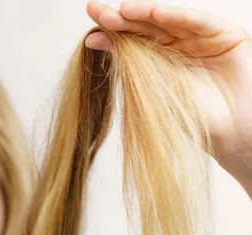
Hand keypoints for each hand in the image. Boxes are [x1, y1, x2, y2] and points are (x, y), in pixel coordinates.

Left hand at [85, 1, 251, 195]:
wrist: (230, 136)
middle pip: (147, 27)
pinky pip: (197, 21)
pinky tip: (153, 11)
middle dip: (122, 19)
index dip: (112, 33)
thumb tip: (92, 40)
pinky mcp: (225, 35)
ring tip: (119, 11)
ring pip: (169, 21)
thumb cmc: (191, 120)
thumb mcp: (149, 89)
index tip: (90, 29)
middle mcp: (180, 45)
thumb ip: (124, 63)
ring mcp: (202, 39)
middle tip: (97, 11)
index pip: (133, 41)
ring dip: (143, 13)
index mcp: (160, 60)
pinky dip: (175, 14)